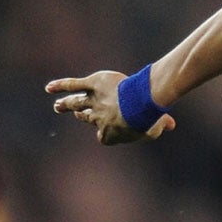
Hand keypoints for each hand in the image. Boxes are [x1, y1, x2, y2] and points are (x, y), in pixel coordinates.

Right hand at [46, 71, 175, 144]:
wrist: (138, 105)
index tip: (111, 130)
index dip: (106, 133)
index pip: (103, 136)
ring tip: (58, 106)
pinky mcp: (92, 85)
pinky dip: (61, 86)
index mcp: (108, 134)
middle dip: (82, 116)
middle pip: (86, 118)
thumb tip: (172, 125)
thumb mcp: (156, 128)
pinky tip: (49, 88)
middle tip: (76, 114)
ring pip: (75, 103)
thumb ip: (162, 126)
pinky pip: (73, 85)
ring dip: (66, 104)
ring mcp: (93, 102)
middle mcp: (97, 119)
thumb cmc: (146, 121)